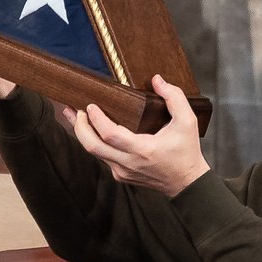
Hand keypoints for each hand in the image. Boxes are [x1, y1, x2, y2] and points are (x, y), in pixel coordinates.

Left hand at [64, 77, 210, 194]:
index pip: (110, 135)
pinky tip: (90, 130)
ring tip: (74, 115)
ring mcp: (122, 171)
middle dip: (79, 126)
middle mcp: (128, 163)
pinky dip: (93, 142)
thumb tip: (157, 79)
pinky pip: (101, 157)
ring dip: (82, 133)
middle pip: (92, 146)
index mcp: (143, 150)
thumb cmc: (186, 151)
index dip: (97, 120)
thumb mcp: (187, 122)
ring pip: (93, 152)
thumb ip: (174, 98)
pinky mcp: (120, 175)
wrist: (186, 182)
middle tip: (75, 109)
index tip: (90, 105)